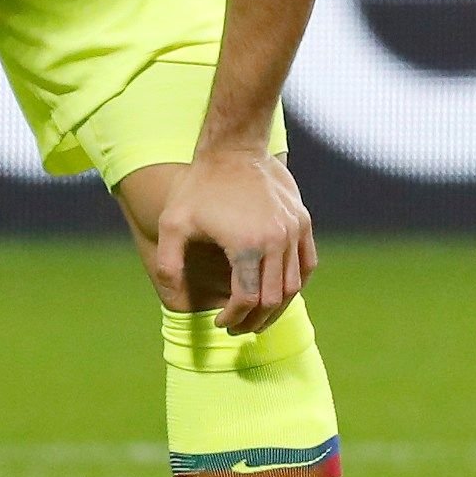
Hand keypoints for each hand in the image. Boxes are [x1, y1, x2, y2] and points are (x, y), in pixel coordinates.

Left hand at [151, 147, 317, 335]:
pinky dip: (296, 284)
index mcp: (245, 245)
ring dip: (276, 308)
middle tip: (239, 329)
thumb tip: (172, 298)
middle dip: (255, 321)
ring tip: (258, 317)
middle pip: (272, 299)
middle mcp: (276, 241)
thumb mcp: (172, 224)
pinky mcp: (303, 222)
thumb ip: (168, 263)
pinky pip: (307, 265)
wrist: (234, 148)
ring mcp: (294, 231)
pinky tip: (278, 292)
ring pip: (294, 286)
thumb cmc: (199, 187)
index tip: (221, 323)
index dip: (234, 318)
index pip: (247, 300)